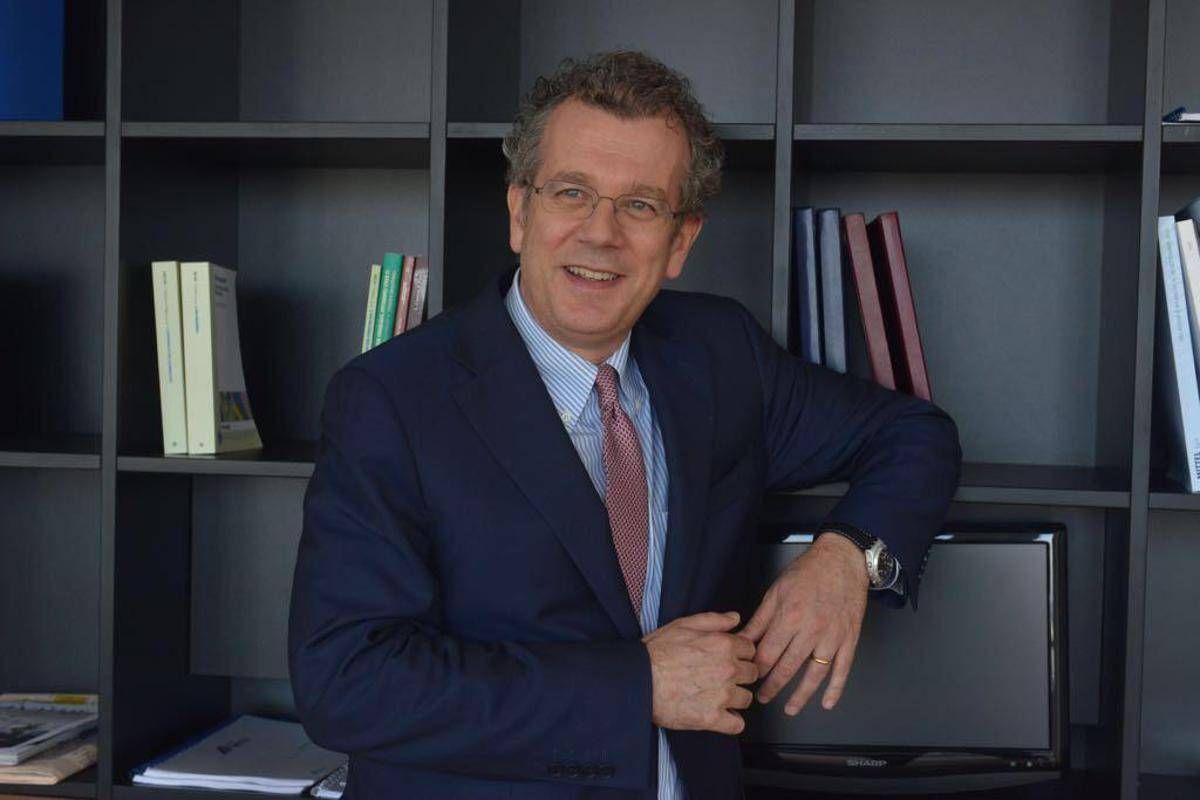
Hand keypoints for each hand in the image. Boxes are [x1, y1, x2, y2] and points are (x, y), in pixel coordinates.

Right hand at [642, 611, 758, 734]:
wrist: (638, 681)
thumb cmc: (656, 652)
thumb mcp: (683, 625)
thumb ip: (713, 620)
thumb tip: (735, 618)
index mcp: (723, 645)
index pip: (750, 650)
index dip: (739, 654)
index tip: (729, 659)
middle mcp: (728, 669)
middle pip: (752, 674)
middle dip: (740, 675)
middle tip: (720, 678)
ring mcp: (722, 695)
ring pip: (746, 699)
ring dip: (735, 698)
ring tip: (716, 696)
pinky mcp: (713, 718)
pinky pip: (737, 725)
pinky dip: (730, 722)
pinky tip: (718, 715)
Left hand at [739, 533, 867, 714]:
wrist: (842, 560)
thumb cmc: (807, 572)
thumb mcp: (776, 591)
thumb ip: (760, 619)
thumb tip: (742, 639)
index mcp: (789, 617)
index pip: (768, 653)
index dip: (756, 668)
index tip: (747, 677)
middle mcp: (811, 630)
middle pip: (788, 667)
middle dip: (773, 686)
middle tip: (762, 698)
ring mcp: (832, 637)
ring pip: (815, 674)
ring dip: (801, 695)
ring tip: (789, 709)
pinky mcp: (849, 639)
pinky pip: (842, 669)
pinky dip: (835, 689)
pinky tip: (827, 703)